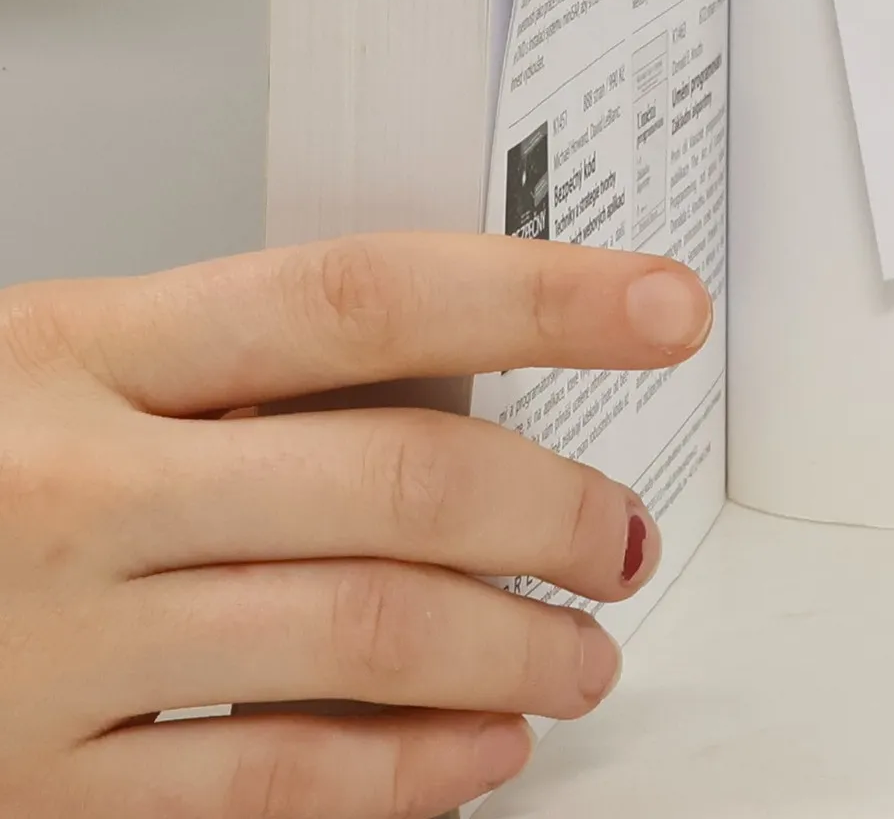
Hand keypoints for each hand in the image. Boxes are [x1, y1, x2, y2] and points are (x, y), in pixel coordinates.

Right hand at [0, 234, 712, 816]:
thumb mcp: (57, 360)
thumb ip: (234, 374)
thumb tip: (453, 385)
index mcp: (87, 349)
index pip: (366, 299)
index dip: (538, 295)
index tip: (660, 304)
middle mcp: (77, 490)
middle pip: (394, 483)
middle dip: (554, 508)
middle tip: (622, 531)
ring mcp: (54, 649)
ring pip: (356, 638)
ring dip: (511, 650)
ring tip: (584, 650)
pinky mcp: (31, 791)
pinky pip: (260, 791)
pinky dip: (400, 778)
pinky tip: (476, 757)